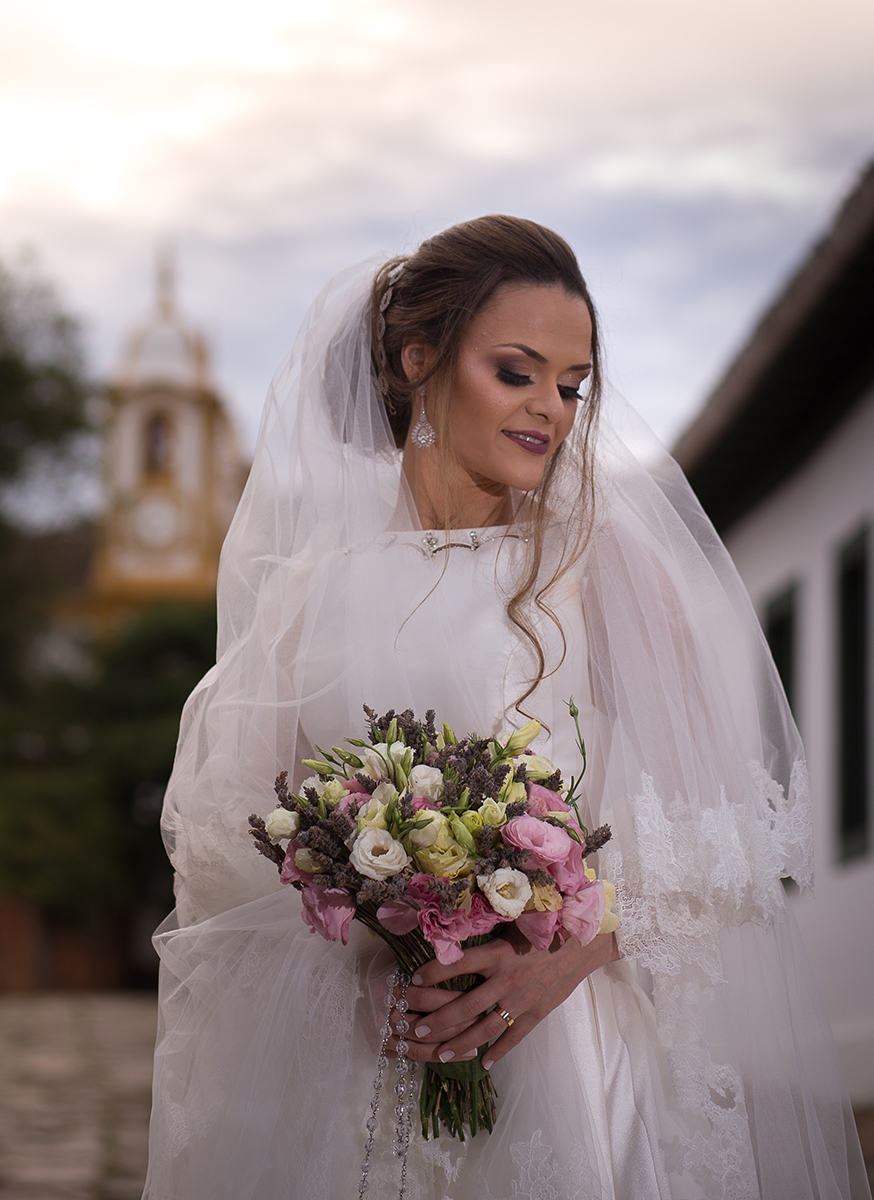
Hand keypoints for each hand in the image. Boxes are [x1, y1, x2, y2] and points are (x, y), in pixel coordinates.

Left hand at [387, 929, 618, 1067]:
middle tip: (417, 1029)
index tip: (413, 979)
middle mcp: (508, 980)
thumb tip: (456, 923)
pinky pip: (514, 1037)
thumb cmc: (546, 926)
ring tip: (441, 1054)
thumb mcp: (514, 922)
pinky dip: (499, 1051)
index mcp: (499, 953)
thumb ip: (488, 929)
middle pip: (467, 1006)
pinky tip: (483, 1062)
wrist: (584, 944)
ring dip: (462, 1043)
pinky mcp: (537, 1014)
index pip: (459, 964)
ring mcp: (523, 1001)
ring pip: (486, 1028)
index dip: (435, 971)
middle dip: (440, 1020)